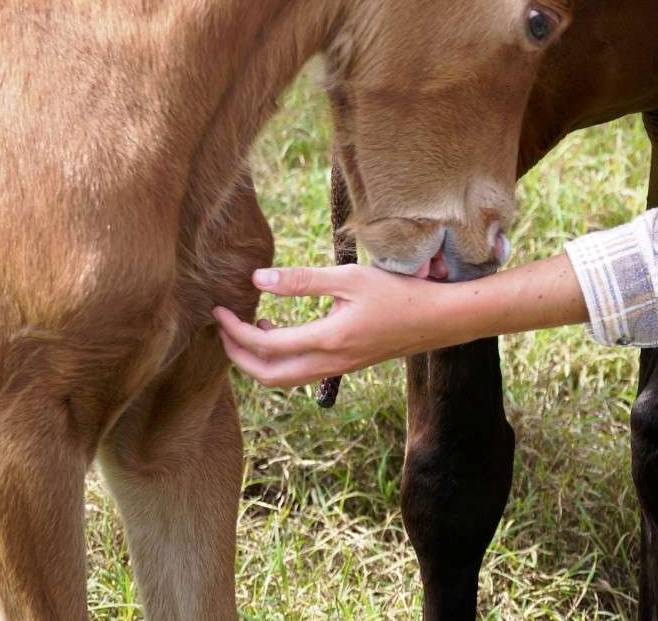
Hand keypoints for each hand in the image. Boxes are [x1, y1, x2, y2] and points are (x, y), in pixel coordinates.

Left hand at [213, 263, 469, 388]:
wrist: (438, 320)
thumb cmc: (397, 292)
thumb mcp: (349, 278)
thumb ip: (302, 280)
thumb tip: (257, 279)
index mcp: (328, 340)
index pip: (266, 345)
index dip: (236, 331)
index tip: (219, 310)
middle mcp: (330, 362)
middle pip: (268, 376)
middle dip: (238, 356)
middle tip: (223, 328)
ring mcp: (339, 368)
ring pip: (284, 379)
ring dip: (258, 361)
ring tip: (248, 327)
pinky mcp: (347, 365)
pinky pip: (302, 373)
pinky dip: (280, 359)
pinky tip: (283, 329)